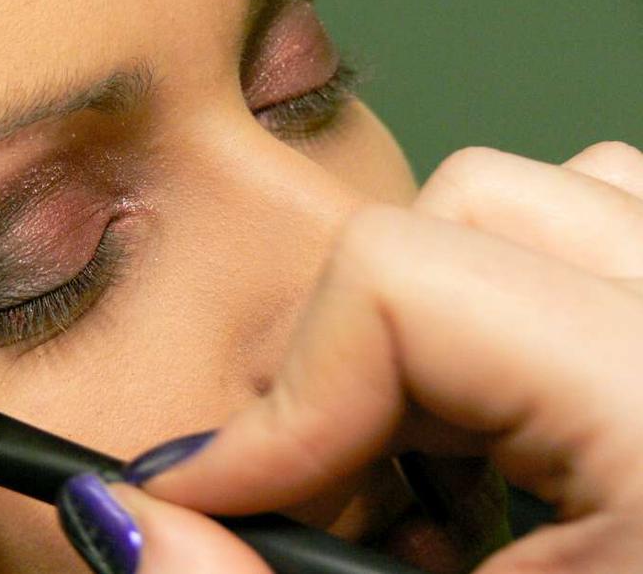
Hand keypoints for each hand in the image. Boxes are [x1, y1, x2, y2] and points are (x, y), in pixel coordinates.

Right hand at [58, 142, 642, 572]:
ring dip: (438, 319)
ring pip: (541, 204)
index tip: (213, 497)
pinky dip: (513, 311)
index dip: (278, 403)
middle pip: (463, 218)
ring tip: (428, 461)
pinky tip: (502, 438)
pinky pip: (601, 237)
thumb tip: (126, 518)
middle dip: (349, 358)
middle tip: (325, 495)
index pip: (403, 286)